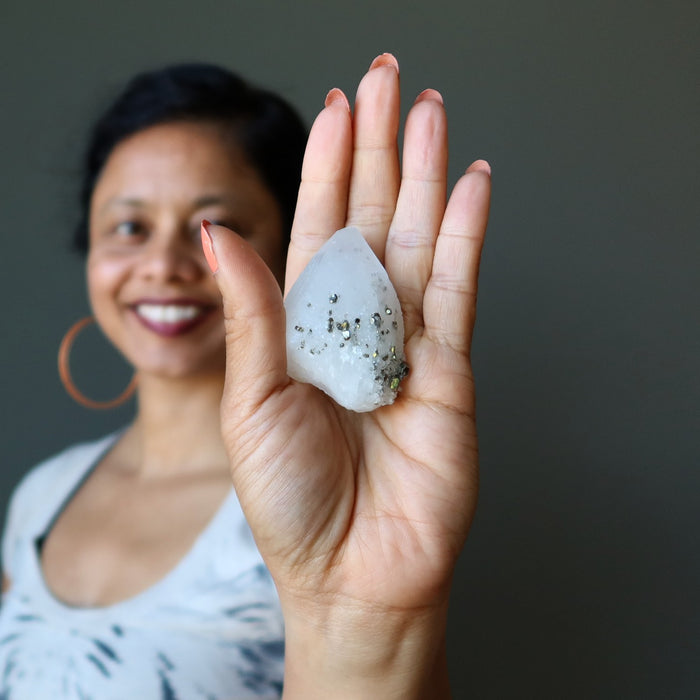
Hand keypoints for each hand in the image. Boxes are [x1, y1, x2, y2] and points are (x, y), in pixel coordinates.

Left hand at [205, 54, 490, 698]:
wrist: (351, 573)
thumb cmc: (290, 499)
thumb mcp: (252, 400)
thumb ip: (253, 315)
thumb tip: (223, 234)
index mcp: (304, 326)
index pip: (318, 228)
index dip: (327, 167)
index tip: (340, 108)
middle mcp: (357, 324)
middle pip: (371, 220)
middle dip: (378, 149)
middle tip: (388, 80)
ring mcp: (408, 343)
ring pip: (419, 242)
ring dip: (425, 175)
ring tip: (431, 113)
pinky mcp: (451, 370)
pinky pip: (459, 291)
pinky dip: (467, 237)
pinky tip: (470, 186)